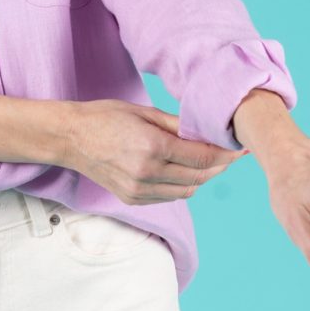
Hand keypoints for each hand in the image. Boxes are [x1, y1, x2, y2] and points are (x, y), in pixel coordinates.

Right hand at [64, 99, 246, 204]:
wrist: (70, 138)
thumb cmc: (105, 117)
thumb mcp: (144, 111)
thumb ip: (178, 124)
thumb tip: (207, 130)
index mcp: (152, 147)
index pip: (202, 157)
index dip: (225, 153)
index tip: (239, 147)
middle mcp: (147, 173)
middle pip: (199, 177)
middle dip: (220, 166)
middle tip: (232, 155)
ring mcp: (139, 190)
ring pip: (187, 191)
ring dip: (203, 178)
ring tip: (212, 162)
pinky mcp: (133, 199)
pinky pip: (170, 196)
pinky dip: (184, 186)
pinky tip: (186, 171)